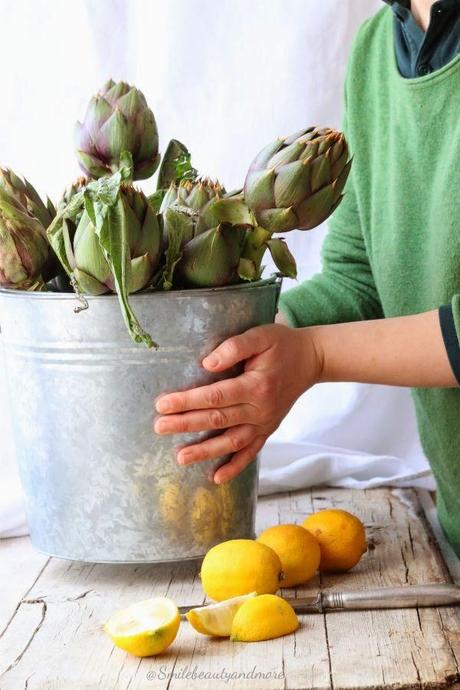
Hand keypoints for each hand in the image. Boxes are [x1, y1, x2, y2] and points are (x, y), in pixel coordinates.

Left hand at [154, 323, 320, 483]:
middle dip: (186, 424)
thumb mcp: (261, 336)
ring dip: (205, 451)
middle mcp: (261, 409)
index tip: (163, 404)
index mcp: (256, 385)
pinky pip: (251, 452)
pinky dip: (235, 467)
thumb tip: (207, 363)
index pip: (215, 396)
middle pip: (218, 420)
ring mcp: (265, 423)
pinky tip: (216, 477)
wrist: (312, 359)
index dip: (188, 401)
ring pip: (231, 442)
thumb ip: (234, 347)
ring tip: (180, 458)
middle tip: (158, 427)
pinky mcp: (268, 430)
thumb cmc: (282, 344)